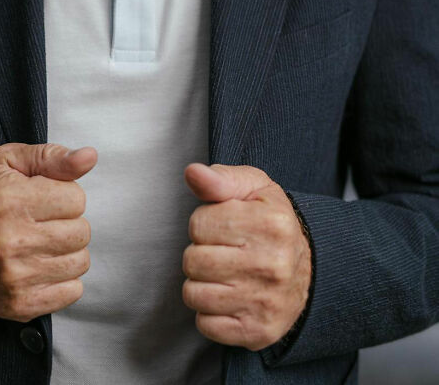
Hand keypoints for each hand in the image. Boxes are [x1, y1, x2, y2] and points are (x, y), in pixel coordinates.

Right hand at [0, 142, 97, 322]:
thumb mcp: (8, 162)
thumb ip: (51, 156)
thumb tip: (90, 156)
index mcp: (11, 200)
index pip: (76, 199)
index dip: (64, 195)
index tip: (44, 199)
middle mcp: (12, 240)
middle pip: (81, 232)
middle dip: (67, 223)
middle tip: (42, 222)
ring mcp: (15, 277)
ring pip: (80, 262)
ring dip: (67, 251)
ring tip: (42, 243)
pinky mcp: (20, 305)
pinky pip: (73, 291)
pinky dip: (63, 278)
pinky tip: (41, 266)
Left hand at [181, 163, 310, 350]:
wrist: (311, 270)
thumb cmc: (270, 222)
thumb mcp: (252, 189)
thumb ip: (220, 178)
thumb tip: (192, 172)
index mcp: (270, 224)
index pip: (199, 224)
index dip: (204, 224)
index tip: (224, 227)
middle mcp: (272, 265)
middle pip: (193, 261)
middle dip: (200, 253)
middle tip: (224, 251)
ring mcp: (266, 302)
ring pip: (194, 294)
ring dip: (201, 283)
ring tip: (224, 274)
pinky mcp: (258, 332)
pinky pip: (205, 325)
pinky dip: (209, 312)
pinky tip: (229, 298)